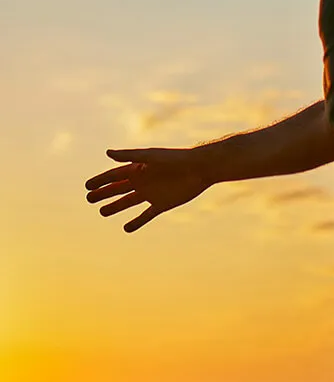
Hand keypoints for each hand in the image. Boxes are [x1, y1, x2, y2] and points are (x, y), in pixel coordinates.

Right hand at [85, 147, 211, 232]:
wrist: (199, 168)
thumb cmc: (175, 159)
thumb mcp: (150, 156)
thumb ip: (130, 156)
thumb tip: (107, 152)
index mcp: (139, 168)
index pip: (115, 175)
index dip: (101, 180)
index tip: (87, 186)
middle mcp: (143, 180)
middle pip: (119, 188)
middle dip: (104, 193)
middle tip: (89, 199)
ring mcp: (152, 193)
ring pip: (129, 201)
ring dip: (116, 206)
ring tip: (102, 212)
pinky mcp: (162, 204)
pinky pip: (146, 215)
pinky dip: (136, 222)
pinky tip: (126, 228)